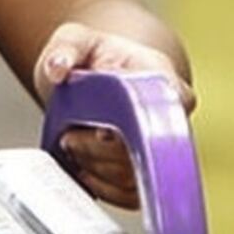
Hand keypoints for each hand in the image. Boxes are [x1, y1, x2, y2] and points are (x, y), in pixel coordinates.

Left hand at [31, 21, 193, 211]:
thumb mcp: (75, 39)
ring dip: (96, 168)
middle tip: (71, 137)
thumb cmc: (93, 57)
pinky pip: (130, 195)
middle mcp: (169, 116)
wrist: (97, 77)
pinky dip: (100, 186)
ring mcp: (159, 147)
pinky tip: (82, 168)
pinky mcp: (146, 172)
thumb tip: (58, 67)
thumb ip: (65, 47)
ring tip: (73, 146)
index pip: (175, 103)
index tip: (105, 131)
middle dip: (100, 149)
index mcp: (161, 77)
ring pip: (136, 176)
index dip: (140, 124)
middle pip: (147, 149)